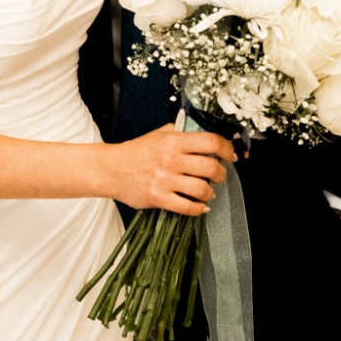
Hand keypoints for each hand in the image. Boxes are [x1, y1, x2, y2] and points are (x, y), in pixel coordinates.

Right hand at [105, 128, 235, 215]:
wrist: (110, 169)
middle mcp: (171, 159)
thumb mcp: (158, 134)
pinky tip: (200, 206)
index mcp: (173, 140)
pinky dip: (198, 209)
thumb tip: (202, 133)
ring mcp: (164, 179)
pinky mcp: (158, 197)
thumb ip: (180, 132)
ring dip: (210, 192)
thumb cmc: (135, 152)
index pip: (210, 141)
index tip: (231, 155)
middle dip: (221, 174)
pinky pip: (186, 207)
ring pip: (201, 189)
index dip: (227, 148)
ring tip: (208, 192)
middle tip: (220, 176)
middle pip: (211, 167)